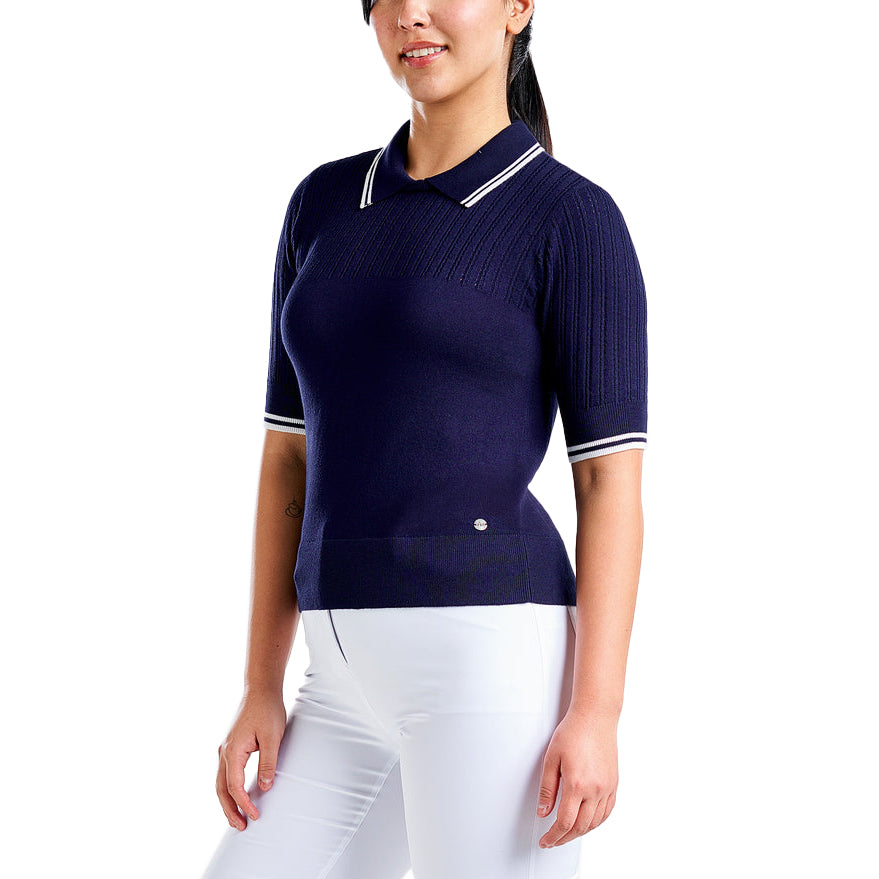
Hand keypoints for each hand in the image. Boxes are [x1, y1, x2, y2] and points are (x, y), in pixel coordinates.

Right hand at [215, 689, 286, 829]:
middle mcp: (223, 752)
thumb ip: (268, 763)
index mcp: (232, 750)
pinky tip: (236, 795)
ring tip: (237, 818)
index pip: (234, 786)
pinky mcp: (229, 745)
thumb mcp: (272, 737)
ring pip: (219, 783)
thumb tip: (264, 788)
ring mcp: (224, 749)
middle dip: (229, 810)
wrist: (260, 689)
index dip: (244, 803)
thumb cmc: (267, 710)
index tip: (255, 815)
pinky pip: (224, 774)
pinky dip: (228, 789)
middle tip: (240, 827)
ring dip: (227, 802)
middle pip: (220, 789)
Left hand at [536, 706, 618, 847]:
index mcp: (577, 784)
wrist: (595, 717)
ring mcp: (607, 788)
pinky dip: (596, 822)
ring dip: (580, 833)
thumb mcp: (551, 758)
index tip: (546, 840)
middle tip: (553, 840)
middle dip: (565, 838)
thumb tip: (543, 812)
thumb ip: (547, 789)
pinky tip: (587, 822)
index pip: (565, 822)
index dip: (554, 836)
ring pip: (595, 822)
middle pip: (580, 827)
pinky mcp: (614, 784)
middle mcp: (595, 789)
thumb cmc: (573, 732)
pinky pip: (607, 811)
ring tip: (567, 834)